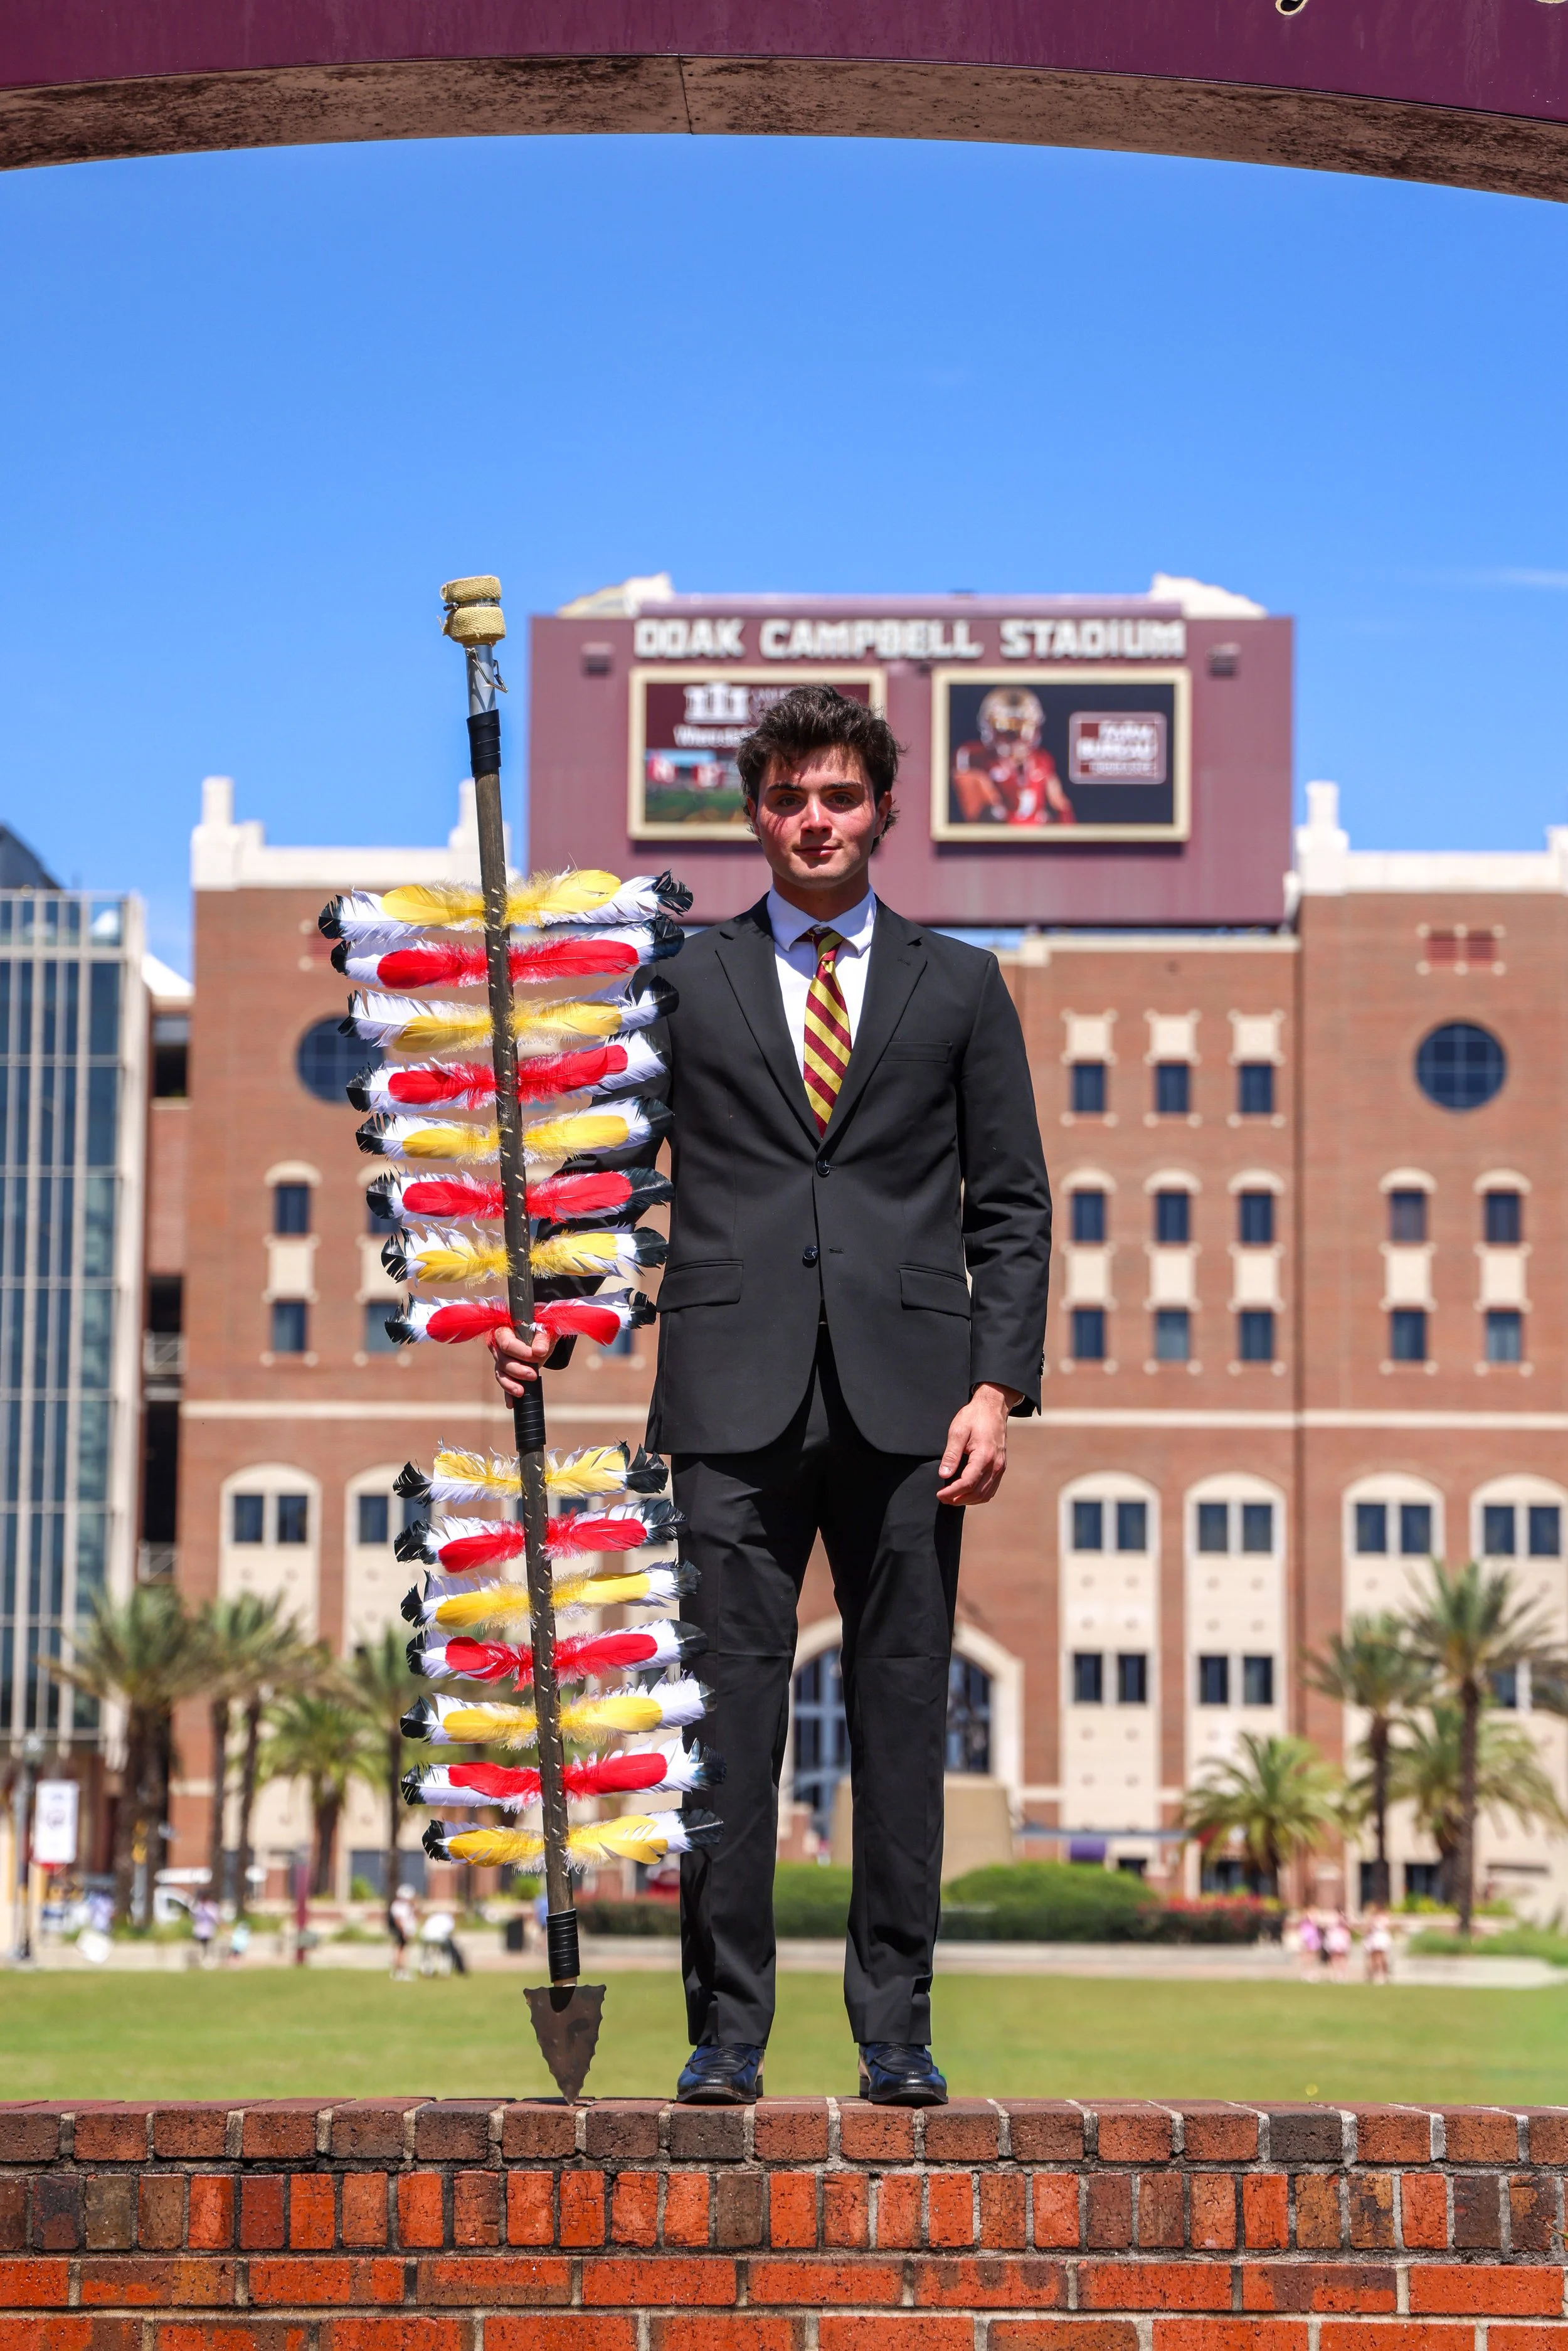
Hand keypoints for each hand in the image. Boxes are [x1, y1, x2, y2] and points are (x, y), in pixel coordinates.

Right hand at [489, 1322, 554, 1398]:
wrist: (541, 1335)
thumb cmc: (541, 1328)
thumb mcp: (545, 1329)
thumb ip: (542, 1338)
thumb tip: (539, 1351)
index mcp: (504, 1329)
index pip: (506, 1343)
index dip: (520, 1351)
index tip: (536, 1356)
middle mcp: (497, 1345)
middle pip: (502, 1360)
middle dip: (517, 1369)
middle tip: (534, 1375)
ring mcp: (500, 1359)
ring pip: (501, 1373)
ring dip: (510, 1384)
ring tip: (521, 1392)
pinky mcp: (505, 1371)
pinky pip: (504, 1383)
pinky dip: (507, 1394)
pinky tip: (511, 1404)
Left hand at [936, 1382, 1020, 1506]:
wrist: (993, 1408)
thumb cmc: (974, 1417)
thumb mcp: (957, 1431)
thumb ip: (951, 1454)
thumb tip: (943, 1474)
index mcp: (984, 1456)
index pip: (968, 1483)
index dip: (952, 1492)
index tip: (939, 1494)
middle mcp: (996, 1465)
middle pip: (977, 1493)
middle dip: (958, 1499)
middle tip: (942, 1498)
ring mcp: (1000, 1467)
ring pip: (985, 1494)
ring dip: (968, 1500)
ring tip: (952, 1498)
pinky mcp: (1001, 1467)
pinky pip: (991, 1489)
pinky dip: (978, 1496)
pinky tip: (966, 1493)